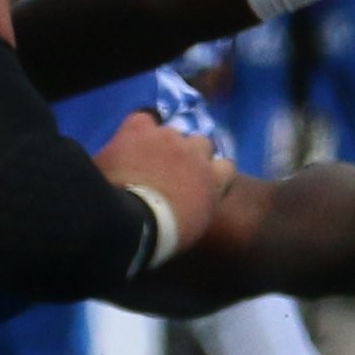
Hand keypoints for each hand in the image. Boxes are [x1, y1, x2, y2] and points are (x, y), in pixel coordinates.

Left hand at [94, 111, 232, 260]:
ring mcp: (169, 138)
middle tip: (170, 169)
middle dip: (189, 153)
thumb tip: (190, 204)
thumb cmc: (165, 235)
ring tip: (144, 157)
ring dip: (162, 143)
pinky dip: (137, 129)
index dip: (211, 171)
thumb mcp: (194, 226)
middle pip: (201, 143)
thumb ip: (199, 206)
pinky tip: (129, 139)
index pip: (225, 166)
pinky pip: (143, 119)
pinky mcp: (141, 130)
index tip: (199, 182)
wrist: (133, 222)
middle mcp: (197, 154)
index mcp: (214, 180)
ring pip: (172, 131)